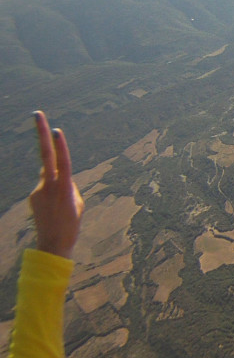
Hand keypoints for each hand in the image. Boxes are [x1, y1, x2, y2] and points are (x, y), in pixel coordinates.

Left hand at [28, 111, 84, 258]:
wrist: (53, 244)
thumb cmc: (71, 223)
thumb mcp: (77, 201)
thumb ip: (68, 184)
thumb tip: (58, 174)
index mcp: (63, 186)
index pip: (61, 161)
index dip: (59, 145)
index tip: (55, 129)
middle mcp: (48, 185)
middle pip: (45, 155)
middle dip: (41, 133)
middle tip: (37, 113)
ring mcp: (38, 190)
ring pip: (50, 178)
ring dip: (58, 187)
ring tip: (62, 209)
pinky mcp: (33, 197)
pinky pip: (46, 189)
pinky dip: (53, 196)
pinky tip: (55, 211)